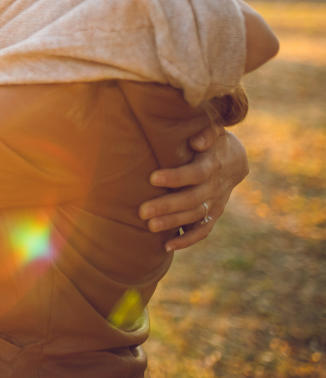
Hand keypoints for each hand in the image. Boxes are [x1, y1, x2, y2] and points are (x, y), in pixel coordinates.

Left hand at [137, 125, 248, 251]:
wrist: (234, 160)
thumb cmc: (213, 141)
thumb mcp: (214, 130)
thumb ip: (207, 132)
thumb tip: (196, 141)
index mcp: (212, 165)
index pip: (195, 173)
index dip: (175, 177)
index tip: (152, 178)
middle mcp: (214, 187)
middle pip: (191, 200)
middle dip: (167, 206)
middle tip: (142, 212)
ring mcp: (215, 203)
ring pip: (194, 217)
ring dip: (172, 223)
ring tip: (149, 227)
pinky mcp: (212, 214)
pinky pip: (202, 231)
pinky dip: (186, 240)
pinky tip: (167, 246)